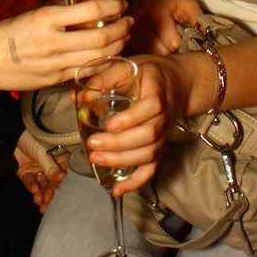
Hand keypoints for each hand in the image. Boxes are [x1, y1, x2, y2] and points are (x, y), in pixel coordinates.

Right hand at [0, 0, 132, 91]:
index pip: (91, 10)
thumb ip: (61, 14)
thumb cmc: (9, 33)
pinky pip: (87, 71)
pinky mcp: (56, 79)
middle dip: (122, 29)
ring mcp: (56, 63)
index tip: (122, 5)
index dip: (113, 7)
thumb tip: (89, 10)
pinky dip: (103, 63)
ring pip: (99, 56)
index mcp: (47, 18)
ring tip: (124, 37)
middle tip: (129, 22)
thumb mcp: (34, 14)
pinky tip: (110, 55)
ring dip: (118, 46)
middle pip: (101, 36)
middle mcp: (54, 41)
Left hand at [14, 129, 67, 212]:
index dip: (61, 186)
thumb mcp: (44, 152)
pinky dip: (31, 186)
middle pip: (52, 183)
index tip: (60, 196)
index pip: (62, 176)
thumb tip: (61, 178)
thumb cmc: (35, 137)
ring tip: (39, 200)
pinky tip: (33, 190)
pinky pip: (30, 181)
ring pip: (42, 184)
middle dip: (50, 194)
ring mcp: (39, 169)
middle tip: (47, 204)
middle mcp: (50, 166)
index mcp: (59, 160)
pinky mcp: (27, 172)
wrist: (15, 132)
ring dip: (41, 193)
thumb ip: (51, 167)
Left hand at [84, 54, 189, 194]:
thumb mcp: (129, 67)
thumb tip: (77, 96)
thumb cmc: (151, 74)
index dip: (132, 119)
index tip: (110, 124)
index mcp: (158, 92)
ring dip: (122, 161)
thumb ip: (103, 78)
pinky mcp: (160, 148)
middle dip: (119, 144)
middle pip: (148, 135)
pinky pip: (152, 169)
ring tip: (97, 159)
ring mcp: (164, 135)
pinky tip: (117, 189)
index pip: (152, 107)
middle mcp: (164, 116)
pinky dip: (136, 182)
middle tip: (93, 143)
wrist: (180, 84)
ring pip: (149, 154)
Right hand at [130, 0, 201, 54]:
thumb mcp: (189, 5)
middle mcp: (141, 24)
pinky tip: (155, 40)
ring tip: (164, 37)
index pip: (172, 43)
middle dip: (171, 48)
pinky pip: (144, 53)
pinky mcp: (129, 38)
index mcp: (157, 14)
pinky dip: (151, 50)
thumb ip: (200, 21)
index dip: (180, 41)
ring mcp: (133, 32)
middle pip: (162, 52)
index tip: (181, 33)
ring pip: (152, 55)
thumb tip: (207, 40)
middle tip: (173, 36)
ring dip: (161, 50)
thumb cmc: (172, 0)